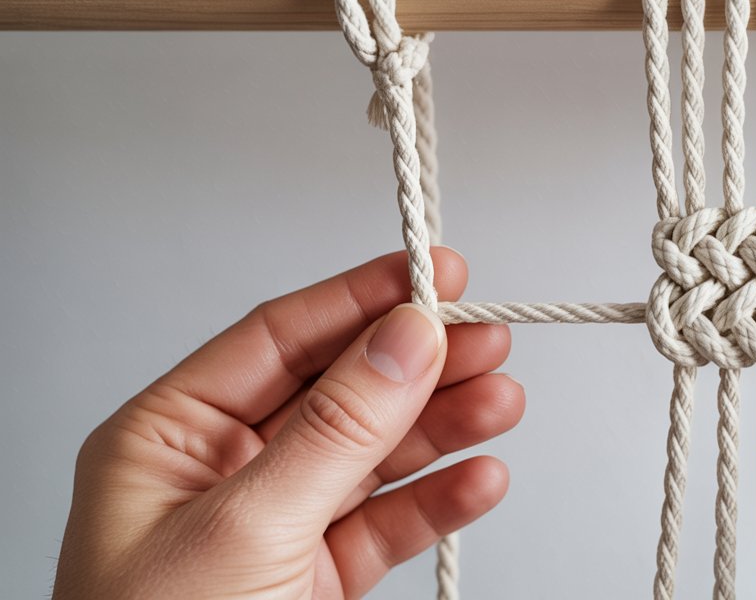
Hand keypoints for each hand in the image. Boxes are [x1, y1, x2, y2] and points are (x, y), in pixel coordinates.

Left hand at [53, 248, 524, 598]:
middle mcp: (222, 475)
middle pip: (340, 390)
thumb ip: (335, 432)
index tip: (435, 272)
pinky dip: (439, 501)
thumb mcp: (244, 531)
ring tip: (503, 399)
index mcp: (167, 440)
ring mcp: (275, 527)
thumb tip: (404, 339)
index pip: (278, 339)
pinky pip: (388, 523)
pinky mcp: (317, 580)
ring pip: (375, 455)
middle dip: (419, 363)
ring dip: (443, 426)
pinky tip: (480, 476)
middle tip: (489, 336)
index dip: (362, 299)